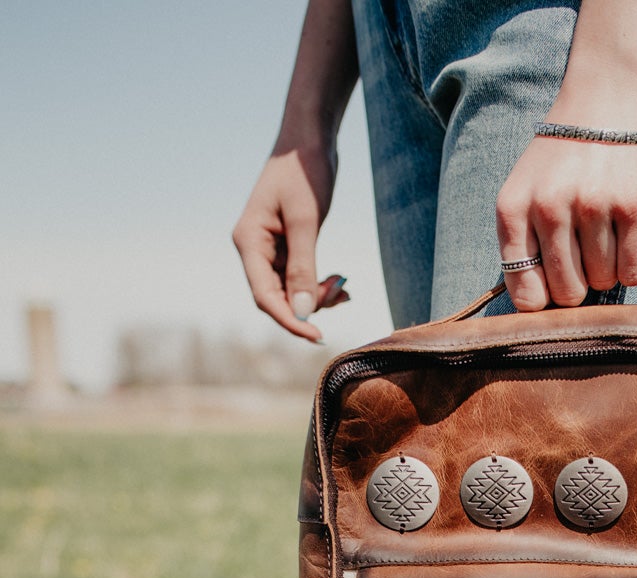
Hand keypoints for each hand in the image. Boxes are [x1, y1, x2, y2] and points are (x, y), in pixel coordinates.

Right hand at [232, 143, 349, 341]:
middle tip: (341, 296)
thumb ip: (304, 269)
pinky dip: (319, 284)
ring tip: (344, 286)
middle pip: (277, 297)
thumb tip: (304, 313)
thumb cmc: (304, 171)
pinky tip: (341, 283)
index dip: (290, 321)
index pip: (264, 297)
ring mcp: (269, 248)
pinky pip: (300, 277)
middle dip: (309, 306)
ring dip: (317, 296)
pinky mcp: (286, 245)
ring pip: (290, 290)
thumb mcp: (306, 220)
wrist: (309, 138)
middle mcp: (254, 248)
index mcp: (248, 241)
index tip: (318, 336)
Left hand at [496, 128, 636, 310]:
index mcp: (513, 209)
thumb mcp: (527, 189)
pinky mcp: (633, 205)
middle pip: (568, 295)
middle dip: (581, 284)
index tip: (557, 286)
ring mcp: (592, 206)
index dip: (545, 299)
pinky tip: (631, 233)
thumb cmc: (565, 153)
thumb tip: (542, 311)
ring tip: (608, 228)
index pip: (526, 295)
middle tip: (587, 251)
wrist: (607, 91)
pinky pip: (635, 271)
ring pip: (604, 282)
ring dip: (610, 266)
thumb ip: (526, 243)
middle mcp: (548, 208)